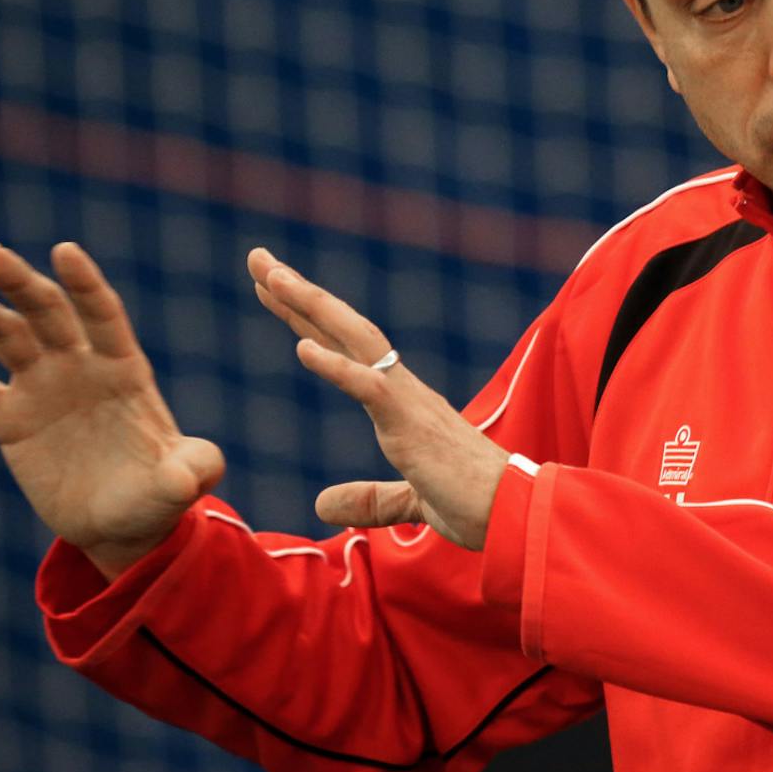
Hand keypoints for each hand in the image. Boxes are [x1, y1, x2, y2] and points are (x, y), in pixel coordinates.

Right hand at [0, 242, 224, 579]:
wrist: (120, 523)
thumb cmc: (158, 495)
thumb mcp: (180, 483)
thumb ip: (192, 469)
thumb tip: (189, 480)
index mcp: (124, 370)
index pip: (103, 316)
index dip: (85, 285)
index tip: (65, 251)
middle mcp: (81, 368)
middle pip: (48, 314)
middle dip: (21, 282)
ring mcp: (43, 388)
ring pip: (9, 338)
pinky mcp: (12, 419)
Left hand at [247, 248, 507, 549]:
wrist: (514, 513)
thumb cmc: (475, 504)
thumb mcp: (410, 502)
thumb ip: (369, 499)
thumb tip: (321, 503)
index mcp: (401, 403)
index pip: (346, 348)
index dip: (308, 316)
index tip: (272, 288)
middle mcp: (404, 389)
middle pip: (344, 329)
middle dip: (299, 293)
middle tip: (259, 258)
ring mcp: (409, 402)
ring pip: (356, 340)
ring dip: (313, 307)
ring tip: (272, 277)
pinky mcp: (413, 425)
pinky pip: (370, 388)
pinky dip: (336, 367)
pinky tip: (302, 347)